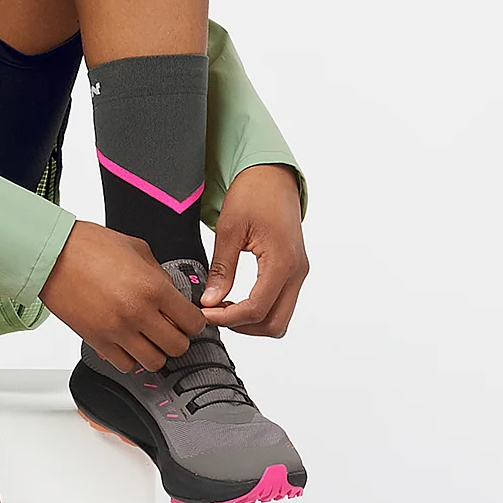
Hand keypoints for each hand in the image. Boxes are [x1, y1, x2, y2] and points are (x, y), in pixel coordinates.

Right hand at [39, 220, 202, 370]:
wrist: (51, 254)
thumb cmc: (88, 246)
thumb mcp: (137, 249)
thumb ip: (159, 275)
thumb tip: (171, 294)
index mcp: (152, 288)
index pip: (192, 322)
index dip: (194, 322)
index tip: (188, 320)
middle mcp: (137, 313)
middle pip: (177, 347)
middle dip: (178, 338)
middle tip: (170, 329)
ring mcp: (116, 331)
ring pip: (154, 362)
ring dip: (155, 352)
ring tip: (149, 339)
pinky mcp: (97, 341)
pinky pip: (125, 365)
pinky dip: (131, 358)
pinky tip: (128, 342)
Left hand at [200, 163, 307, 336]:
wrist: (272, 176)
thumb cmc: (253, 194)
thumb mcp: (229, 230)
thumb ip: (221, 269)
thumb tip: (210, 301)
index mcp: (282, 261)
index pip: (256, 309)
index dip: (227, 318)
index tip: (204, 313)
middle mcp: (297, 271)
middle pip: (275, 324)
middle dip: (242, 326)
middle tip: (214, 314)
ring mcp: (298, 272)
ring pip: (279, 318)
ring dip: (251, 321)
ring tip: (222, 306)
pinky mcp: (294, 271)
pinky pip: (280, 303)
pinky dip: (259, 310)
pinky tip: (234, 298)